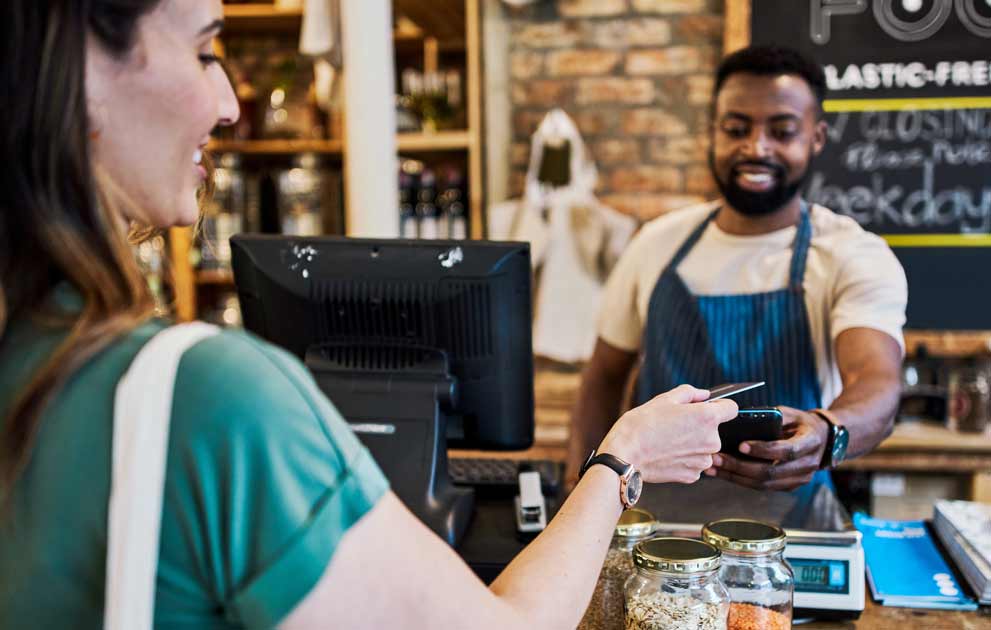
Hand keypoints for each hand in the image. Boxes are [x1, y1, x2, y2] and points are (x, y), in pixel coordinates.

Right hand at [598, 384, 737, 483]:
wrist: (625, 456)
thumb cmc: (641, 425)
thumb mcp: (664, 399)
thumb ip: (690, 393)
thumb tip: (704, 395)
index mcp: (707, 418)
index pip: (731, 408)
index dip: (719, 406)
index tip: (706, 408)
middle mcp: (711, 441)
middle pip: (714, 430)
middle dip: (699, 426)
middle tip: (674, 425)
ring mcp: (703, 461)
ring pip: (704, 448)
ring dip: (692, 444)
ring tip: (668, 441)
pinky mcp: (692, 476)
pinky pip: (694, 463)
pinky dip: (684, 459)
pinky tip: (666, 454)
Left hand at [705, 406, 829, 490]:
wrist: (821, 440)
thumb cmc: (800, 423)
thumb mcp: (790, 414)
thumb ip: (771, 416)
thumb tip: (740, 418)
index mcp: (810, 443)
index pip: (787, 450)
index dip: (763, 450)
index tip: (741, 444)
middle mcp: (807, 465)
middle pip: (771, 472)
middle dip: (740, 466)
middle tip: (717, 458)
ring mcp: (799, 479)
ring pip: (764, 484)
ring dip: (736, 477)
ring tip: (713, 468)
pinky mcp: (789, 486)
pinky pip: (763, 487)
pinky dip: (741, 481)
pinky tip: (724, 473)